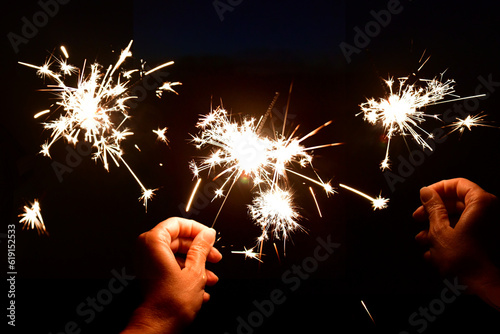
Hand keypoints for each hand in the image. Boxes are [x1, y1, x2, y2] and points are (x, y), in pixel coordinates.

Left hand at [122, 217, 222, 333]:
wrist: (159, 327)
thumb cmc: (171, 302)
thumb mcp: (195, 270)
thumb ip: (202, 248)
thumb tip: (207, 234)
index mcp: (154, 242)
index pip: (177, 224)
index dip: (197, 229)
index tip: (210, 237)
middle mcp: (147, 250)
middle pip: (178, 240)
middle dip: (200, 251)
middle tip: (215, 257)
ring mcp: (147, 265)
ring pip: (176, 256)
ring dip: (197, 266)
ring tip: (211, 278)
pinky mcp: (151, 277)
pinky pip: (171, 268)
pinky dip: (187, 275)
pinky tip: (201, 289)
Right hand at [413, 178, 499, 309]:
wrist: (484, 286)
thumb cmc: (465, 260)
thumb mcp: (439, 230)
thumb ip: (432, 207)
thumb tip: (426, 192)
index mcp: (481, 203)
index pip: (457, 184)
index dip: (437, 189)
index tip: (423, 197)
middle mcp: (490, 212)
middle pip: (458, 201)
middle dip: (434, 212)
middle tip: (418, 218)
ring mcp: (490, 227)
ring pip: (460, 218)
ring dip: (438, 227)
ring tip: (423, 240)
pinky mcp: (488, 240)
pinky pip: (467, 231)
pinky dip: (450, 237)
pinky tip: (434, 252)